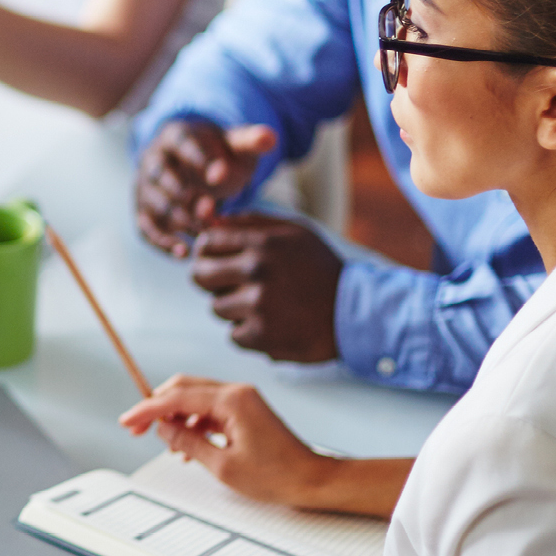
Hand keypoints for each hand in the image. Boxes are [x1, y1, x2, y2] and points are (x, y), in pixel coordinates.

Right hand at [119, 377, 329, 508]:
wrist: (313, 480)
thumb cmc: (278, 475)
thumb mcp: (223, 466)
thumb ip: (188, 443)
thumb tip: (164, 430)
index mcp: (231, 400)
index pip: (177, 398)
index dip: (147, 410)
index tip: (128, 421)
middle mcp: (236, 392)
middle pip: (184, 388)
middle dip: (157, 407)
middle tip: (137, 428)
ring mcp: (242, 399)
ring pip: (195, 398)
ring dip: (175, 416)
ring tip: (162, 441)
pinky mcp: (246, 410)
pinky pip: (210, 409)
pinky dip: (193, 422)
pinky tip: (186, 444)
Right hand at [134, 120, 277, 256]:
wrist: (196, 167)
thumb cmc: (219, 155)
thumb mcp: (236, 144)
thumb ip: (253, 141)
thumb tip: (270, 138)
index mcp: (174, 135)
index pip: (182, 143)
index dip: (200, 159)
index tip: (222, 176)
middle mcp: (152, 159)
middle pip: (162, 177)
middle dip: (187, 197)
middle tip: (213, 213)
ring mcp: (144, 187)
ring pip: (155, 205)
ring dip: (180, 222)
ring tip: (207, 235)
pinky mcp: (143, 211)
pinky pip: (146, 228)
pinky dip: (162, 242)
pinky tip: (185, 254)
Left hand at [189, 215, 341, 362]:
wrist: (356, 311)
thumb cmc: (320, 268)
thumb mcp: (293, 232)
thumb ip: (250, 222)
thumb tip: (210, 219)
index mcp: (263, 243)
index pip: (207, 243)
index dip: (209, 252)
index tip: (219, 260)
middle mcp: (257, 271)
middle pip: (200, 275)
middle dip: (211, 280)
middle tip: (233, 284)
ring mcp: (258, 305)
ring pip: (216, 307)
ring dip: (234, 308)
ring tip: (264, 304)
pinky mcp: (262, 336)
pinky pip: (233, 334)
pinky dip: (249, 333)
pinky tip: (272, 324)